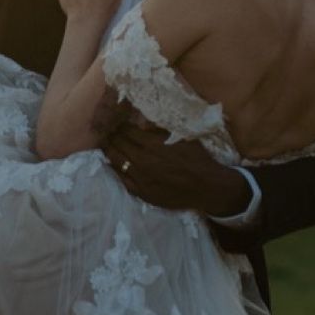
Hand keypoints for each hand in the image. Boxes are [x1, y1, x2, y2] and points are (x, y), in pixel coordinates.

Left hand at [99, 101, 253, 216]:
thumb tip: (141, 122)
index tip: (117, 122)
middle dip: (112, 136)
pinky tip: (114, 164)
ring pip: (115, 161)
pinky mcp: (142, 192)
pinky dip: (115, 169)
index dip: (120, 125)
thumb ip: (159, 130)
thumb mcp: (180, 136)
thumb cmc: (197, 158)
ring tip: (108, 145)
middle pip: (118, 144)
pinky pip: (121, 179)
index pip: (126, 131)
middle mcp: (142, 160)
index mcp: (151, 144)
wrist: (206, 186)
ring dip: (110, 150)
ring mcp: (140, 178)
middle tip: (109, 132)